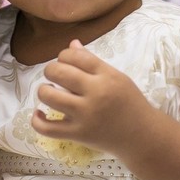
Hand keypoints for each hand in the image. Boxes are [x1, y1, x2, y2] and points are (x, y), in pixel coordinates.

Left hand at [34, 40, 153, 153]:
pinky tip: (40, 114)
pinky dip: (37, 120)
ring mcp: (85, 115)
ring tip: (49, 92)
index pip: (75, 55)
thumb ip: (92, 61)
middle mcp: (95, 93)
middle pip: (58, 72)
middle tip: (54, 76)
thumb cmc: (130, 103)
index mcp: (106, 75)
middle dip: (50, 70)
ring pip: (48, 96)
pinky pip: (47, 128)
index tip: (65, 61)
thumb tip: (71, 44)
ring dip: (43, 90)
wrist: (142, 135)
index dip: (64, 55)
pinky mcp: (78, 134)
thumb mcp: (117, 77)